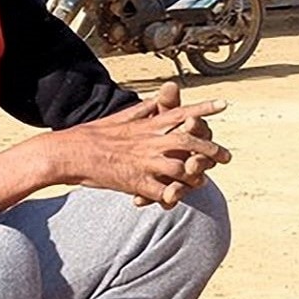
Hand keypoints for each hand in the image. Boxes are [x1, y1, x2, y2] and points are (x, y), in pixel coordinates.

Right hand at [51, 91, 230, 207]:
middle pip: (190, 142)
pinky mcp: (136, 183)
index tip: (224, 104)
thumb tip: (158, 100)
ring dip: (197, 176)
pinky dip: (174, 196)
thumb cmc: (94, 134)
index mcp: (148, 125)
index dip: (204, 109)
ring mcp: (144, 163)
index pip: (182, 112)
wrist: (71, 152)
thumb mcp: (122, 117)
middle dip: (212, 149)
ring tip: (205, 180)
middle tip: (227, 157)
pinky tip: (178, 199)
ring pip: (182, 169)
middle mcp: (150, 142)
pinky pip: (163, 192)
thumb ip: (145, 110)